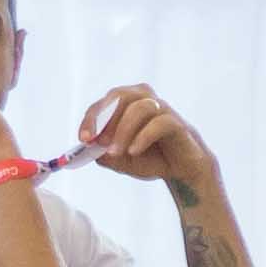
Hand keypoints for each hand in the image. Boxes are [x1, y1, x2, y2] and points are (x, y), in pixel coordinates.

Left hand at [80, 83, 213, 190]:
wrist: (181, 171)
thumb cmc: (149, 158)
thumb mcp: (120, 160)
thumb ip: (104, 154)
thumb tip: (90, 148)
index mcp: (128, 104)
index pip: (105, 103)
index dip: (91, 118)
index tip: (83, 139)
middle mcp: (145, 100)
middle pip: (121, 95)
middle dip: (104, 118)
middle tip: (96, 142)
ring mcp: (163, 110)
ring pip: (140, 108)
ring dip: (123, 131)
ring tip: (115, 152)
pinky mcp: (177, 123)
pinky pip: (160, 123)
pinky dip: (143, 137)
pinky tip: (134, 152)